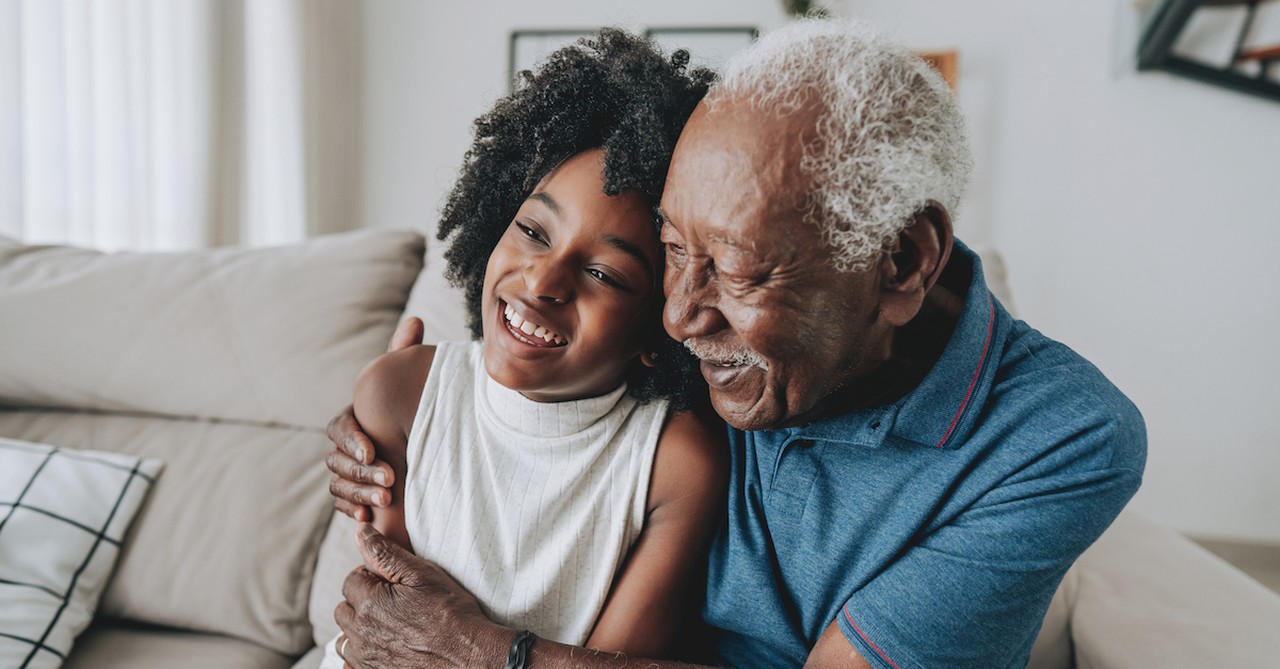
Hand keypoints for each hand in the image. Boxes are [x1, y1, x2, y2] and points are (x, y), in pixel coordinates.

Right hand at [325, 317, 424, 520]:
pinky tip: (370, 518)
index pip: (340, 429)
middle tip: (390, 481)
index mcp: (352, 419)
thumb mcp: (410, 381)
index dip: (354, 441)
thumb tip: (414, 321)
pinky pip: (344, 505)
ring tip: (387, 500)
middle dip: (361, 471)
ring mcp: (347, 472)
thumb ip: (406, 355)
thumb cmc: (411, 407)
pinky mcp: (355, 495)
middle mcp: (344, 446)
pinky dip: (355, 511)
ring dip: (360, 493)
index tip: (374, 451)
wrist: (424, 446)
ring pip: (339, 484)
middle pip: (337, 461)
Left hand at [335, 524, 508, 668]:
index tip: (395, 583)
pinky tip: (384, 647)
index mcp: (368, 603)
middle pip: (344, 608)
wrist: (469, 656)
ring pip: (346, 637)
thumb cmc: (450, 612)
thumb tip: (360, 531)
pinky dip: (362, 654)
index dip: (373, 576)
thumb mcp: (421, 574)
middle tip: (394, 602)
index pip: (352, 579)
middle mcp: (360, 633)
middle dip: (363, 601)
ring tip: (390, 625)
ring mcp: (366, 658)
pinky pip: (351, 663)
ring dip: (360, 628)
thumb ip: (384, 552)